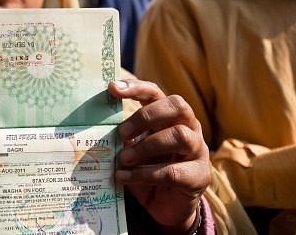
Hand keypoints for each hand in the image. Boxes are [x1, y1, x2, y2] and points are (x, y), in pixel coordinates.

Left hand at [109, 79, 209, 232]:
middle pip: (177, 106)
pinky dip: (144, 174)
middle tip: (122, 133)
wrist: (166, 207)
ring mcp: (198, 151)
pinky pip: (173, 171)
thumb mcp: (132, 151)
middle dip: (146, 116)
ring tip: (123, 159)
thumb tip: (96, 129)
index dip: (136, 88)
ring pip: (180, 136)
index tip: (112, 88)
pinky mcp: (199, 177)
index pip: (156, 93)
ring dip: (146, 146)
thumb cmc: (146, 171)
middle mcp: (189, 128)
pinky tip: (124, 177)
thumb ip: (122, 139)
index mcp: (169, 117)